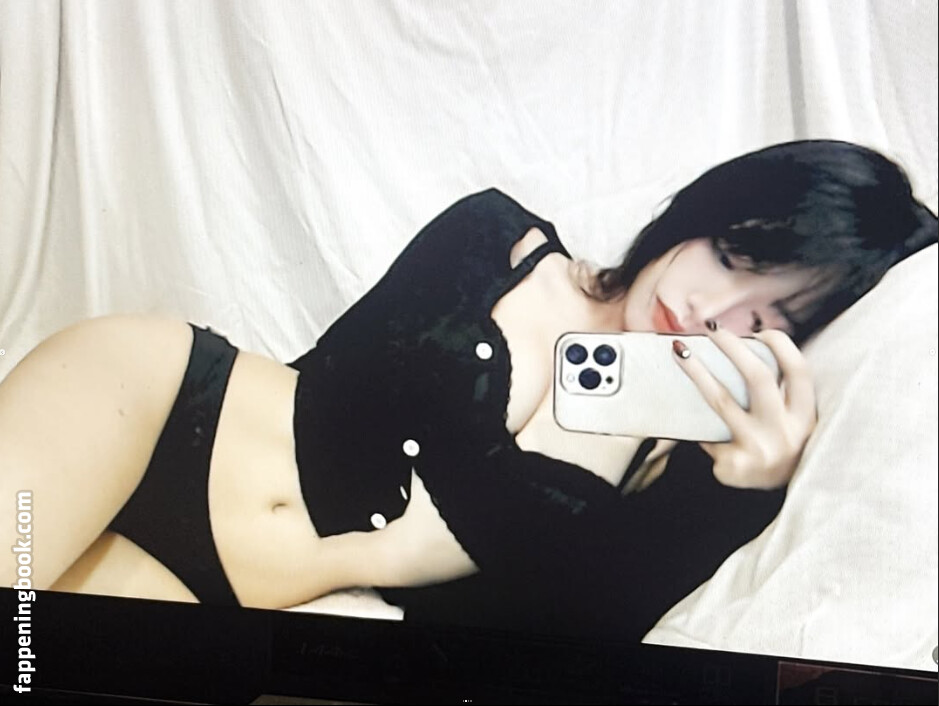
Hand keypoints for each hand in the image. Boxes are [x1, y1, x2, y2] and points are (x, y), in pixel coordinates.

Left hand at [673, 326, 816, 488]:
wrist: (780, 501)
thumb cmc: (779, 448)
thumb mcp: (792, 424)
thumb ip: (779, 395)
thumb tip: (742, 348)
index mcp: (805, 418)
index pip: (798, 372)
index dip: (781, 346)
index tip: (760, 331)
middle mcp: (785, 433)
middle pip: (758, 379)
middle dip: (733, 348)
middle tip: (713, 329)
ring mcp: (758, 449)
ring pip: (721, 399)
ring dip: (697, 370)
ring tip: (679, 350)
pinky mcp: (732, 465)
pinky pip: (706, 432)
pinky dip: (696, 423)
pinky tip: (683, 418)